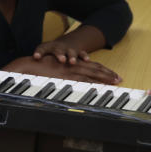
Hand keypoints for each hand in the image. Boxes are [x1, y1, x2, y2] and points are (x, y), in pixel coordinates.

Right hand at [5, 55, 121, 84]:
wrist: (30, 64)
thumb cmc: (42, 68)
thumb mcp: (58, 68)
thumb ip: (68, 73)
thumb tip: (77, 81)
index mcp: (74, 63)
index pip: (94, 66)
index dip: (105, 71)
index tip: (115, 76)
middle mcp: (75, 66)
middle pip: (96, 70)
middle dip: (109, 74)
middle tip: (120, 79)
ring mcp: (71, 72)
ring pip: (91, 75)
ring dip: (104, 78)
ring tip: (115, 82)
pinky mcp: (65, 78)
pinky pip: (80, 81)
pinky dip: (90, 84)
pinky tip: (98, 88)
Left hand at [33, 39, 90, 65]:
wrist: (67, 43)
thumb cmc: (51, 53)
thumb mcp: (42, 55)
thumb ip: (32, 64)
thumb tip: (17, 74)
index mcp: (47, 48)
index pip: (42, 48)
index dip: (39, 52)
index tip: (36, 57)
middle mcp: (58, 48)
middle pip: (58, 50)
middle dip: (59, 55)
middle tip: (61, 60)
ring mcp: (68, 49)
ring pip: (71, 52)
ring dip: (72, 56)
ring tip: (73, 62)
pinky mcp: (78, 51)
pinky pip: (82, 53)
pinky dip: (84, 56)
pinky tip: (87, 60)